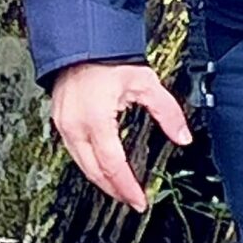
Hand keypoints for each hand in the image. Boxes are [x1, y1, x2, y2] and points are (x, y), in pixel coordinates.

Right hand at [49, 61, 191, 211]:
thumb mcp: (146, 83)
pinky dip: (89, 164)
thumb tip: (183, 137)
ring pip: (81, 165)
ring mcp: (63, 125)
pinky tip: (102, 168)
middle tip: (132, 200)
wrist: (82, 41)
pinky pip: (74, 152)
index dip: (127, 187)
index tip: (140, 201)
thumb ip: (168, 113)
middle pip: (94, 172)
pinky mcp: (59, 121)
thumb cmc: (110, 59)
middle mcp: (75, 127)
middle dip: (114, 190)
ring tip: (120, 189)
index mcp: (96, 120)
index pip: (113, 166)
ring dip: (101, 180)